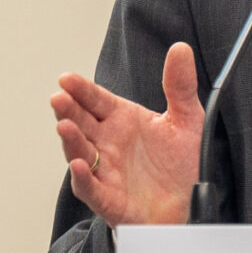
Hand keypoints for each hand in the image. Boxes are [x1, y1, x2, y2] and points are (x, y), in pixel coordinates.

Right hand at [50, 42, 202, 225]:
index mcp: (121, 120)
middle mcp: (108, 143)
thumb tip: (181, 48)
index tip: (67, 78)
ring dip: (71, 142)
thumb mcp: (187, 119)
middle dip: (68, 111)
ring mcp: (106, 171)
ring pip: (81, 154)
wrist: (192, 204)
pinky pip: (92, 189)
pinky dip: (84, 179)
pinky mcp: (110, 199)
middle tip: (59, 98)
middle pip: (81, 123)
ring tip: (65, 127)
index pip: (95, 100)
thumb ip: (180, 86)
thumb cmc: (182, 164)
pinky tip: (79, 166)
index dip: (81, 90)